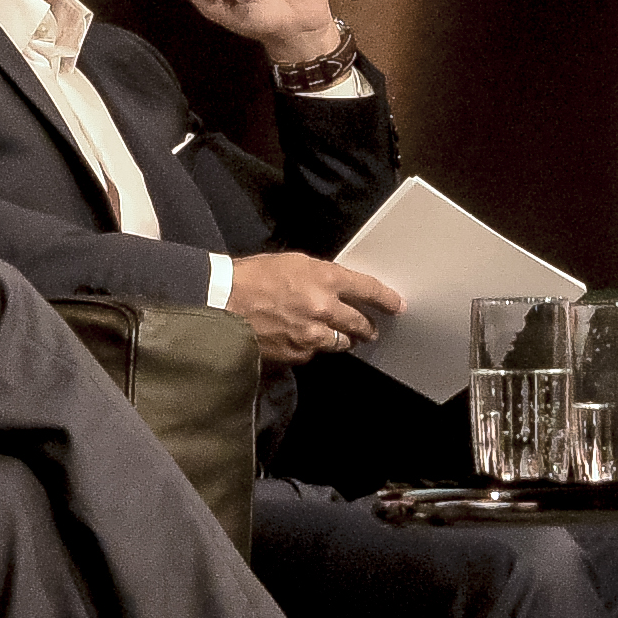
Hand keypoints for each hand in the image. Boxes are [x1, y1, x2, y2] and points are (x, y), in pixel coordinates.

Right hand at [224, 250, 394, 361]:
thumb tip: (332, 288)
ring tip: (340, 338)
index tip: (397, 305)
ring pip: (340, 342)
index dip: (385, 298)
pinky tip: (300, 341)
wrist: (221, 303)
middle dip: (367, 327)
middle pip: (359, 323)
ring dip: (342, 340)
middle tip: (370, 329)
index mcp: (324, 278)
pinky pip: (313, 353)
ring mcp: (311, 334)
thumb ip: (317, 276)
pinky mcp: (297, 354)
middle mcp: (323, 307)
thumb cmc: (250, 278)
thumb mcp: (290, 263)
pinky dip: (311, 348)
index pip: (367, 288)